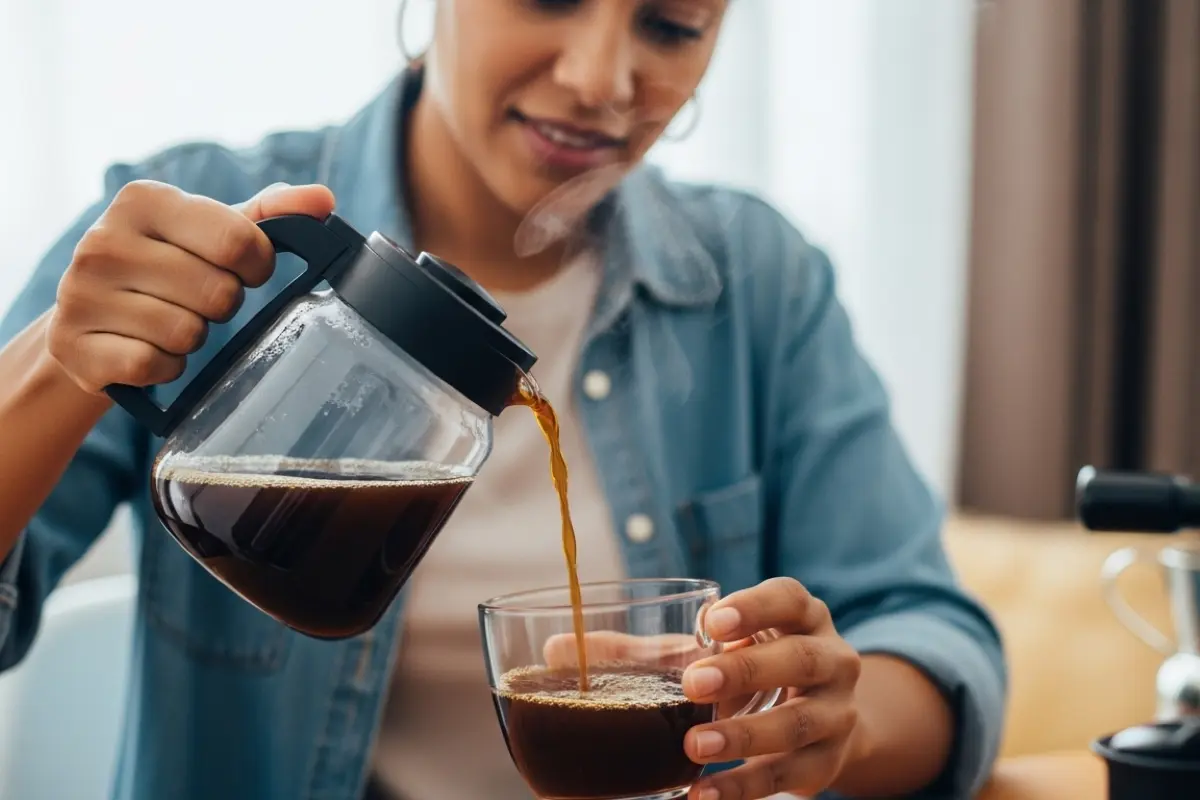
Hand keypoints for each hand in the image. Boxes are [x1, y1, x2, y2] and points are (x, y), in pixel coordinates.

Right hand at [47, 180, 335, 394]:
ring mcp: (81, 293)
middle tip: (199, 298)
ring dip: (192, 337)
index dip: (257, 265)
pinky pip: (155, 365)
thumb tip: (324, 199)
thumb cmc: (166, 265)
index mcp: (143, 200)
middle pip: (218, 293)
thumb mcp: (211, 231)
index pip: (238, 240)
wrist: (88, 317)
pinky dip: (165, 366)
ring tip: (169, 320)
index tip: (248, 270)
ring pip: (187, 333)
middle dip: (222, 305)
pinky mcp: (75, 344)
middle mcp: (103, 240)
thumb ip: (269, 214)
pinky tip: (147, 347)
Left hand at [682, 577, 862, 799]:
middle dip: (745, 671)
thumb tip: (607, 645)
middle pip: (799, 658)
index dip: (754, 608)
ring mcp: (838, 712)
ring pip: (797, 723)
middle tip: (693, 685)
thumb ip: (696, 640)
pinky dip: (742, 786)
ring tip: (694, 746)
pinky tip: (703, 791)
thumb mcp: (744, 642)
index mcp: (806, 618)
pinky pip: (787, 776)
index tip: (712, 623)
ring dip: (744, 736)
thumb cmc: (765, 664)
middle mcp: (833, 659)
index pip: (789, 599)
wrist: (827, 720)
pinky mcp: (828, 762)